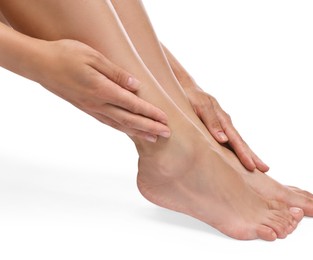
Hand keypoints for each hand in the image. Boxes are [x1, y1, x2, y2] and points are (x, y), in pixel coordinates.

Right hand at [33, 39, 169, 141]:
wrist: (39, 64)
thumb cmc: (66, 55)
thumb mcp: (93, 57)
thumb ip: (115, 73)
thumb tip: (136, 86)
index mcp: (102, 90)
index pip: (132, 105)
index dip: (150, 113)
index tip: (165, 119)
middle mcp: (98, 104)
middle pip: (129, 119)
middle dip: (150, 127)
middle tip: (167, 134)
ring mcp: (91, 108)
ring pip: (119, 125)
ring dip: (138, 132)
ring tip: (154, 138)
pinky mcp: (86, 109)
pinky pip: (108, 122)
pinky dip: (122, 129)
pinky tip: (130, 131)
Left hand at [183, 85, 268, 171]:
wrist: (187, 88)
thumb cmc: (192, 98)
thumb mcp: (200, 107)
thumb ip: (212, 122)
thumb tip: (224, 140)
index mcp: (223, 120)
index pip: (236, 140)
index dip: (244, 154)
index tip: (251, 166)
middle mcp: (226, 124)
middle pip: (241, 142)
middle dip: (252, 156)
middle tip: (265, 169)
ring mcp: (223, 126)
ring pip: (237, 142)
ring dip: (247, 154)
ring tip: (258, 167)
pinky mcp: (217, 128)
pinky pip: (230, 141)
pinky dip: (237, 150)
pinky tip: (240, 158)